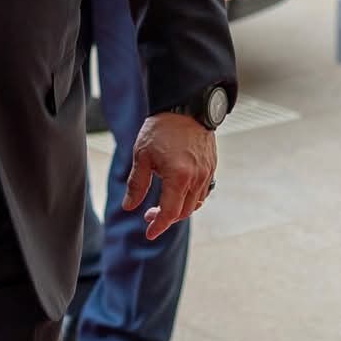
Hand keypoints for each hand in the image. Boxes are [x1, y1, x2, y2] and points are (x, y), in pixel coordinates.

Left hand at [123, 112, 216, 239]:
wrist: (186, 107)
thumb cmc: (162, 129)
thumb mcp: (142, 156)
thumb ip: (136, 184)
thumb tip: (129, 206)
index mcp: (179, 177)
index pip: (170, 213)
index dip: (159, 226)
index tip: (149, 233)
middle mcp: (197, 179)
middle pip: (183, 212)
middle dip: (166, 218)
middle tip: (148, 215)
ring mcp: (207, 174)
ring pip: (194, 204)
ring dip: (178, 210)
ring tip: (161, 205)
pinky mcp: (211, 168)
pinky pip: (202, 193)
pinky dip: (190, 199)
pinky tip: (177, 193)